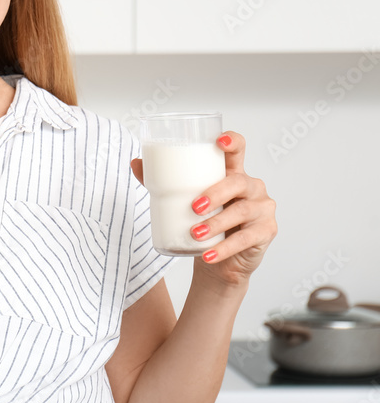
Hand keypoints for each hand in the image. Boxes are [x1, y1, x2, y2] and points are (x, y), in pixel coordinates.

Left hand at [130, 132, 277, 286]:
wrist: (218, 260)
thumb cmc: (203, 223)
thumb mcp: (183, 200)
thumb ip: (162, 181)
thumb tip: (136, 162)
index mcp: (232, 173)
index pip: (238, 150)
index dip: (233, 142)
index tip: (219, 141)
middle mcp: (251, 187)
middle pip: (237, 182)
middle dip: (215, 194)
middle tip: (194, 207)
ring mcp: (262, 208)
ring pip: (241, 211)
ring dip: (217, 223)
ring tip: (196, 233)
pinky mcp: (266, 231)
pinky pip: (246, 239)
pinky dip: (224, 249)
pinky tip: (209, 255)